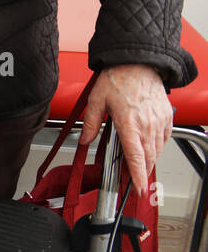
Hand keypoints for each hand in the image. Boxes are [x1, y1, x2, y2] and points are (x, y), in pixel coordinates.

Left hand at [79, 64, 172, 196]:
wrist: (138, 62)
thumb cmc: (118, 78)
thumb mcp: (96, 100)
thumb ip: (91, 123)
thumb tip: (84, 141)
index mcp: (129, 123)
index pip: (135, 156)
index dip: (138, 175)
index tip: (139, 189)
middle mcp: (147, 124)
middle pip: (148, 157)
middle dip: (142, 172)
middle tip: (134, 180)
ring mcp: (159, 121)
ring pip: (157, 150)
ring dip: (149, 160)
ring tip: (139, 165)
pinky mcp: (167, 117)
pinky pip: (164, 139)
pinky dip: (157, 146)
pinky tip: (149, 147)